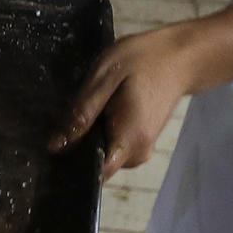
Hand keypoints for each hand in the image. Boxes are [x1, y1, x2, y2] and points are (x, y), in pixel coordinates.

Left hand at [48, 20, 202, 178]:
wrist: (180, 57)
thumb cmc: (142, 61)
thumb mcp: (105, 77)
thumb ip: (82, 113)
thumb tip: (55, 147)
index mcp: (128, 141)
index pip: (95, 174)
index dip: (70, 165)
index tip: (52, 151)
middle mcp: (136, 155)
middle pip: (96, 164)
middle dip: (77, 146)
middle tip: (64, 118)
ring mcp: (141, 151)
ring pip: (103, 154)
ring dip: (89, 137)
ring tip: (84, 109)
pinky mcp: (141, 143)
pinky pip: (112, 146)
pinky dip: (101, 132)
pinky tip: (100, 110)